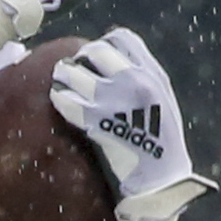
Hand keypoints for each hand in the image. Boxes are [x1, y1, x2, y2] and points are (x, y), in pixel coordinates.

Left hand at [48, 28, 217, 220]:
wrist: (159, 181)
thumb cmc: (158, 144)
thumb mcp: (161, 102)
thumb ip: (142, 79)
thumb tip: (115, 61)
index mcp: (152, 74)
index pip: (121, 39)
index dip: (103, 45)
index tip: (95, 59)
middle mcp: (134, 81)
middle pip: (94, 52)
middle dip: (80, 60)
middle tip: (72, 72)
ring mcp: (114, 100)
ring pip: (74, 72)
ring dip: (63, 76)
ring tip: (60, 85)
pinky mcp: (97, 122)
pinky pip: (66, 100)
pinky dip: (59, 98)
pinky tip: (59, 102)